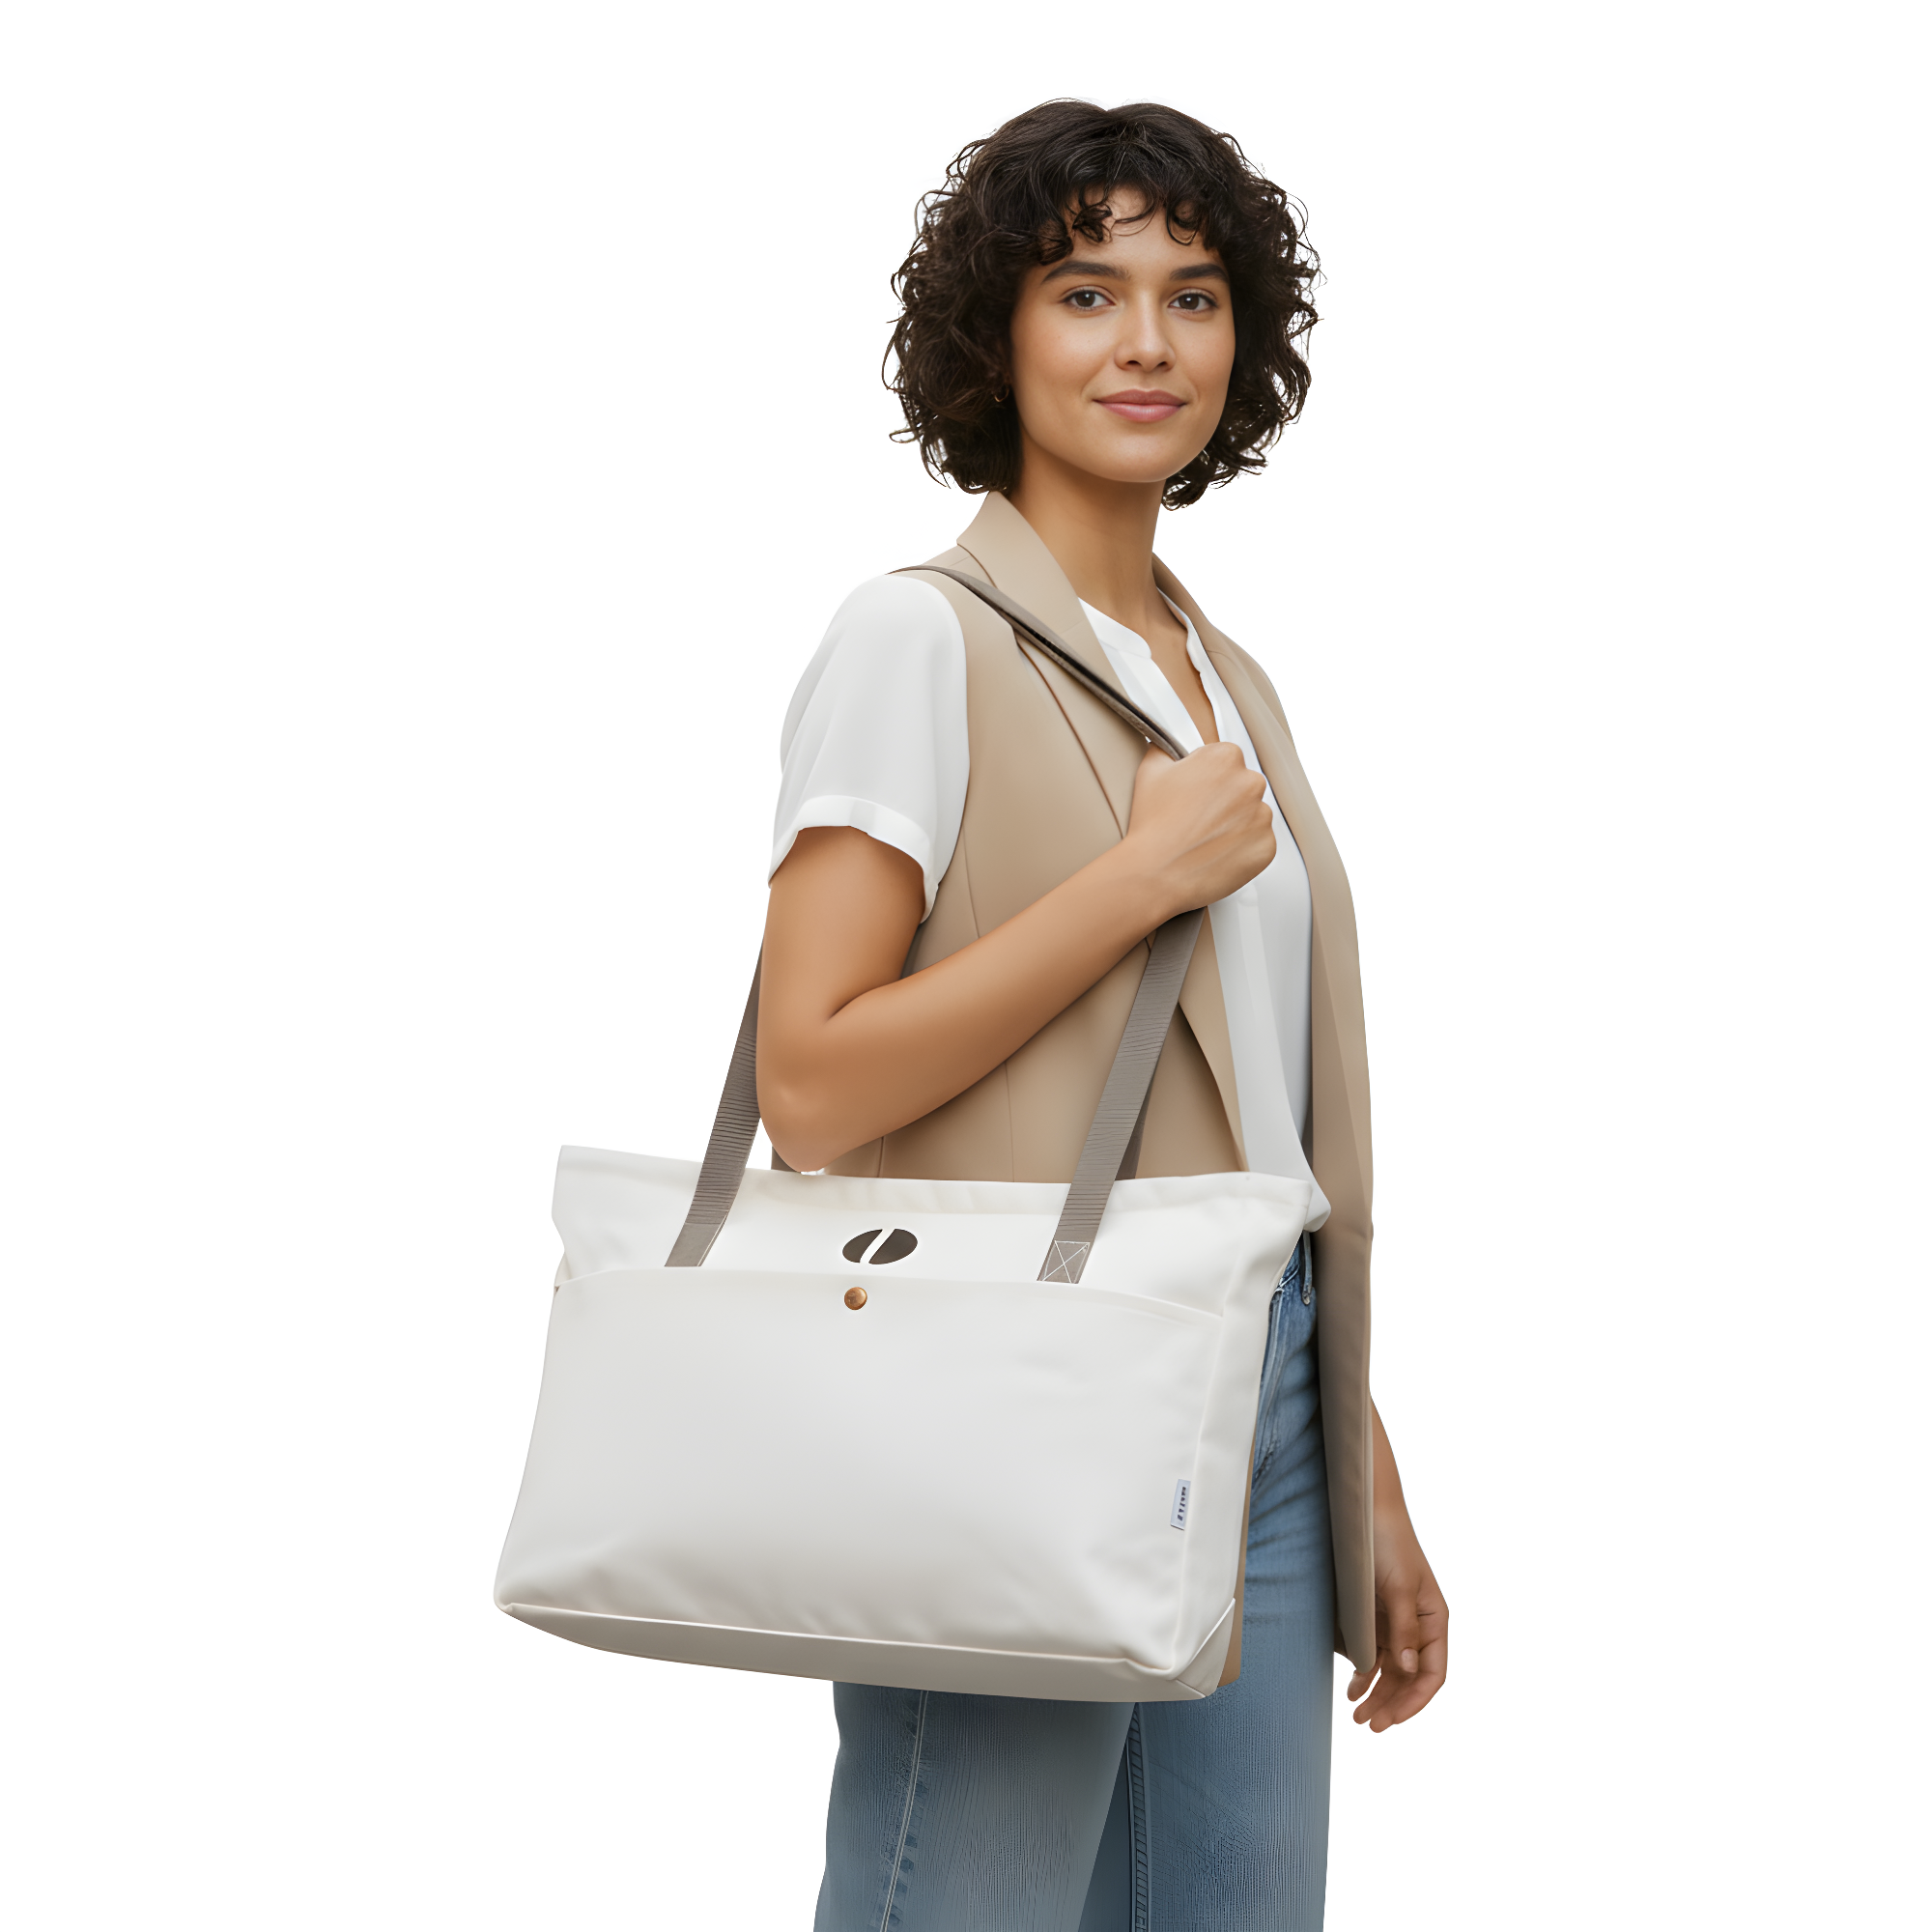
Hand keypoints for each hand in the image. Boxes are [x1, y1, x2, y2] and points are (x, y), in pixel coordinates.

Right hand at [1121, 741, 1274, 917]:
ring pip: (1252, 815)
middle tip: (1198, 818)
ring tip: (1205, 839)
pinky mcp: (1266, 847)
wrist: (1157, 873)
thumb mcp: (1150, 772)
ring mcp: (1262, 817)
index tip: (1196, 793)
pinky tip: (1216, 854)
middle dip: (1225, 800)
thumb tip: (1168, 746)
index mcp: (1225, 758)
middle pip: (1243, 787)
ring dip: (1235, 824)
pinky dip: (1242, 849)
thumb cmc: (1153, 825)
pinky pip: (1258, 843)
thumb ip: (1165, 750)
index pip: (1225, 761)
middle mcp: (1250, 783)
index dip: (1207, 778)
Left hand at [1346, 1483, 1448, 1731]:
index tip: (1392, 1720)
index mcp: (1433, 1618)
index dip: (1415, 1701)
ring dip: (1377, 1693)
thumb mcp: (1398, 1586)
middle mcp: (1418, 1624)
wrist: (1363, 1508)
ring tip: (1357, 1715)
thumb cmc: (1386, 1542)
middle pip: (1410, 1677)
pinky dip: (1365, 1672)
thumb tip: (1407, 1671)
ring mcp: (1395, 1620)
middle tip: (1367, 1726)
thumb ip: (1403, 1629)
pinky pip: (1374, 1653)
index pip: (1433, 1673)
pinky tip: (1353, 1687)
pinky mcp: (1375, 1614)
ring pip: (1391, 1669)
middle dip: (1392, 1703)